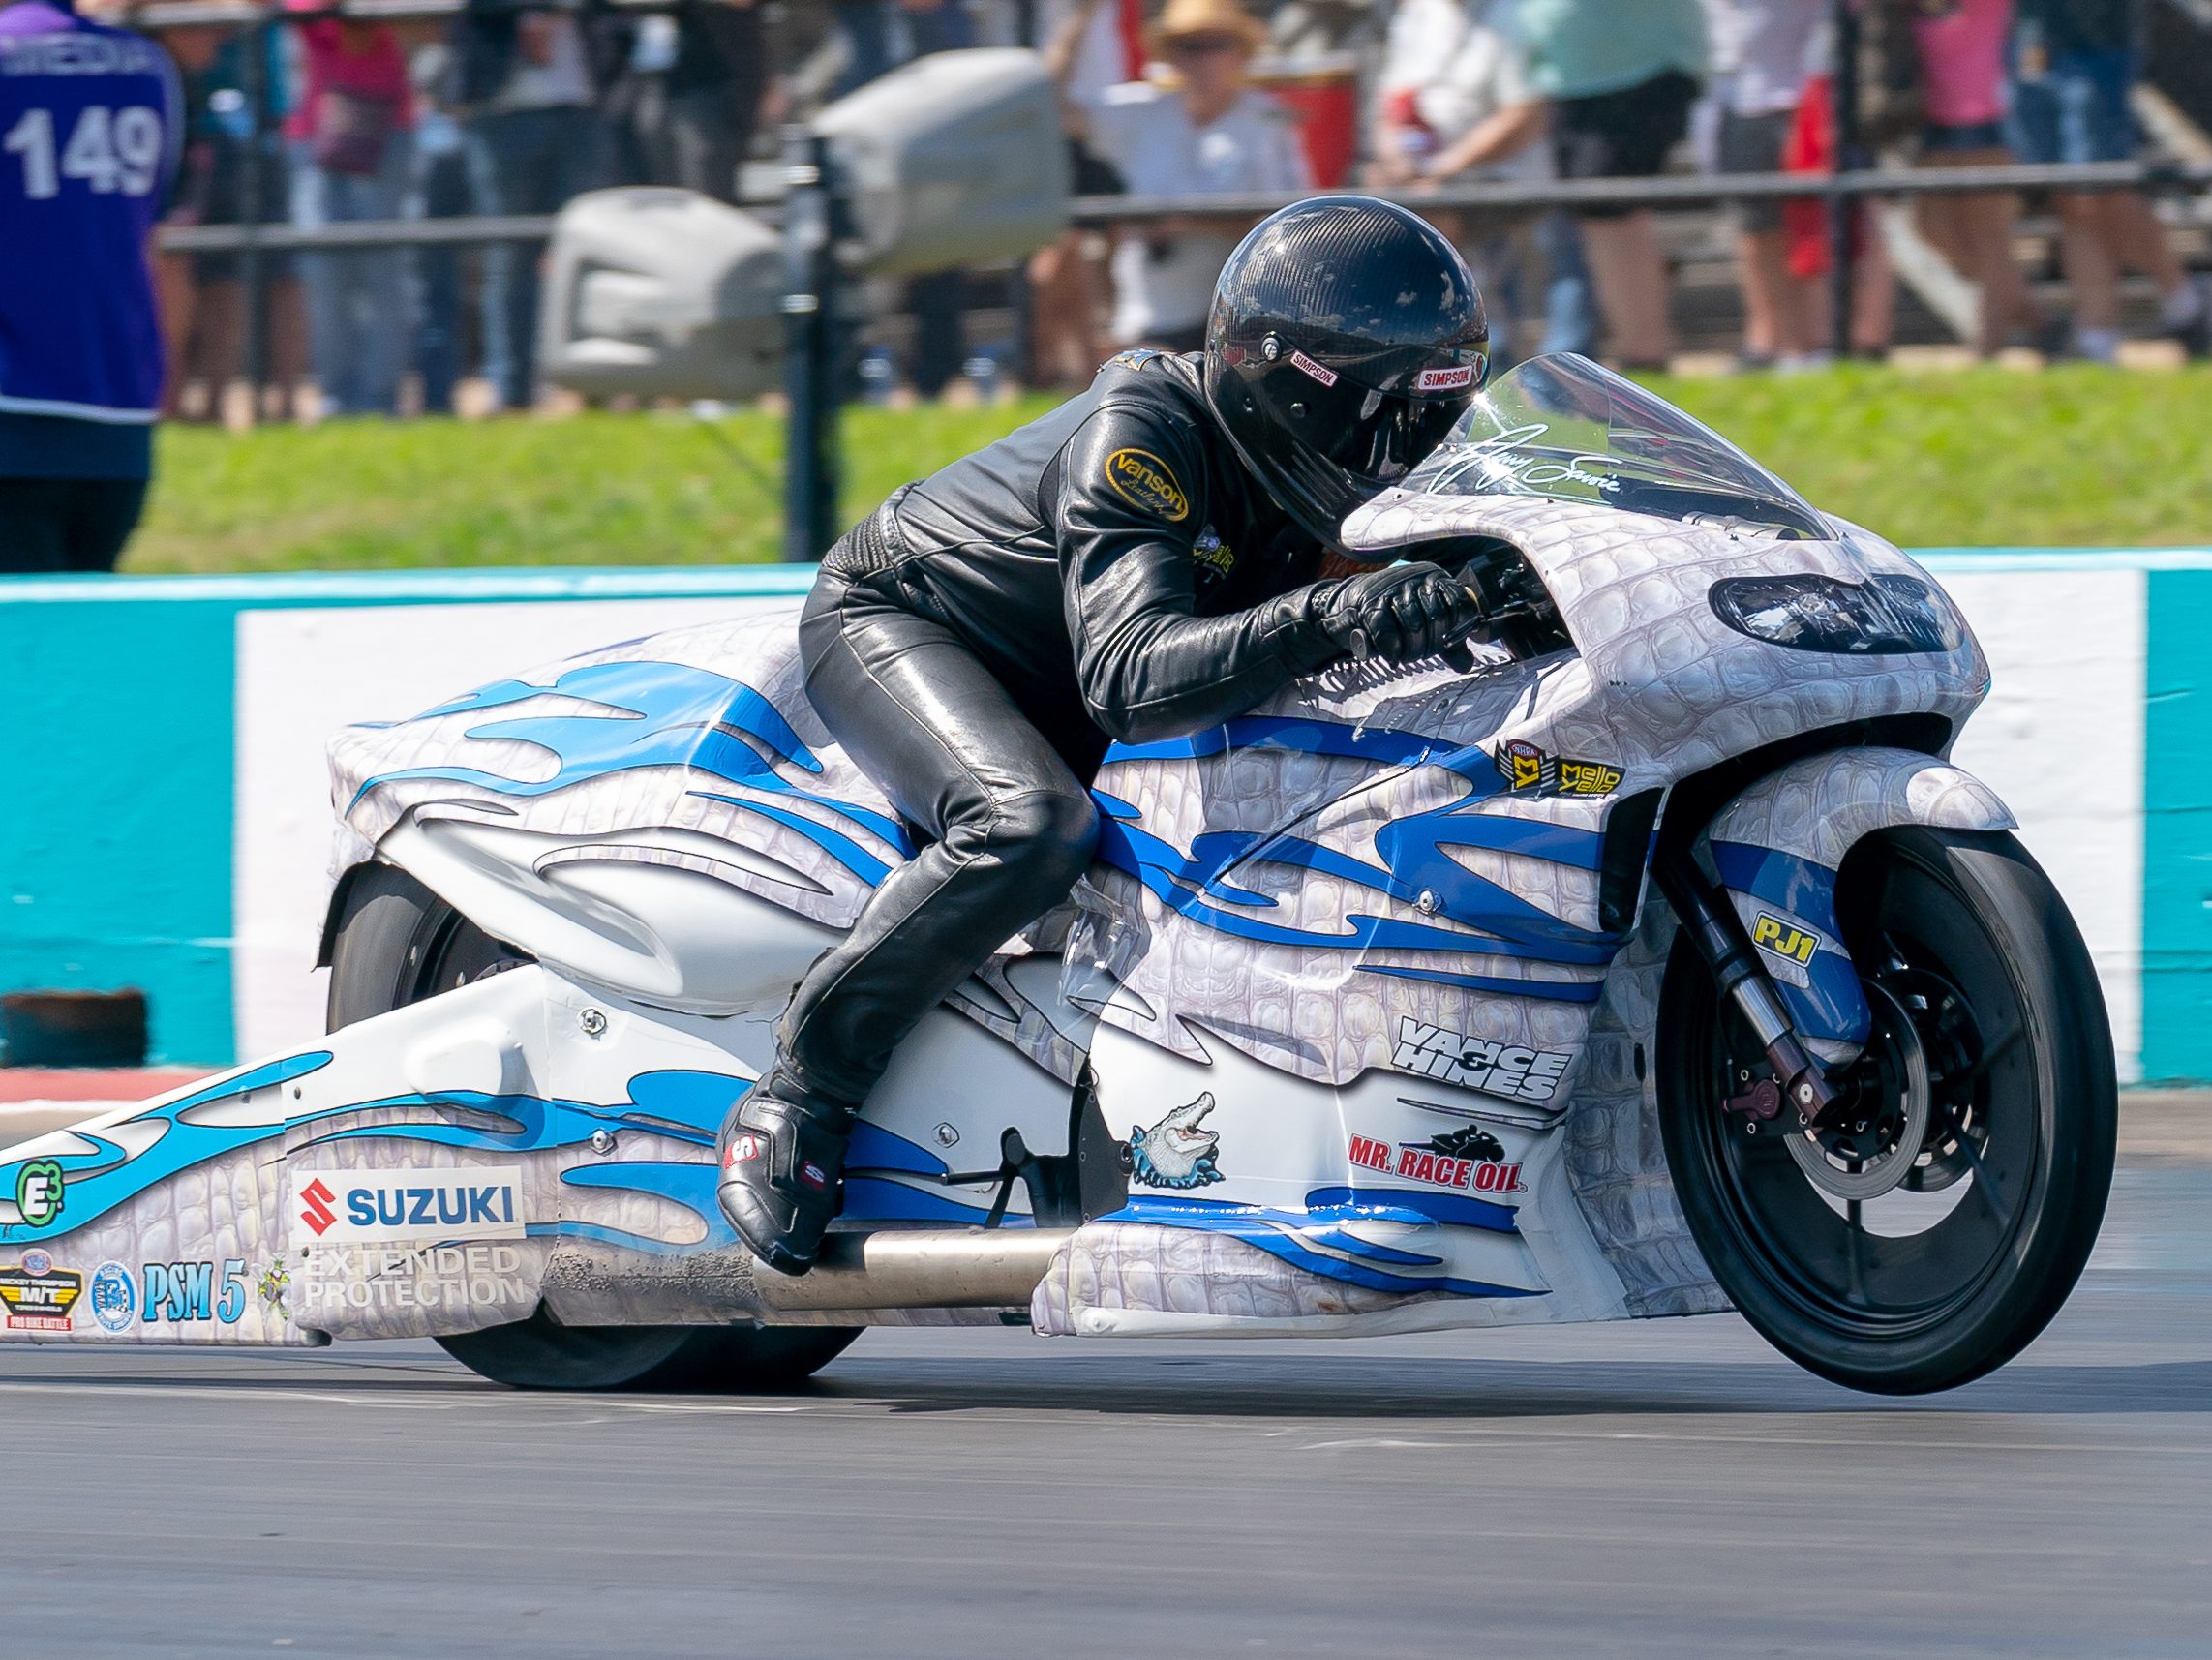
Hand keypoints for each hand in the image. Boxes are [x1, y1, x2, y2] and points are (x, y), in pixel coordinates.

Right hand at [1318, 563, 1485, 662]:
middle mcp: (1415, 579)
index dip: (1457, 625)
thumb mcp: (1424, 627)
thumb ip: (1447, 645)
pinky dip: (1392, 649)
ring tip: (1405, 656)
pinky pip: (1387, 631)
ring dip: (1411, 650)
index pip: (1458, 600)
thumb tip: (1466, 665)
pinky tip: (1393, 657)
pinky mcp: (1370, 604)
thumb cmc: (1392, 616)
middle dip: (1431, 644)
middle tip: (1421, 655)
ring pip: (1414, 625)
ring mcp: (1392, 590)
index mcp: (1434, 579)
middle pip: (1437, 616)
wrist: (1351, 608)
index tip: (1448, 642)